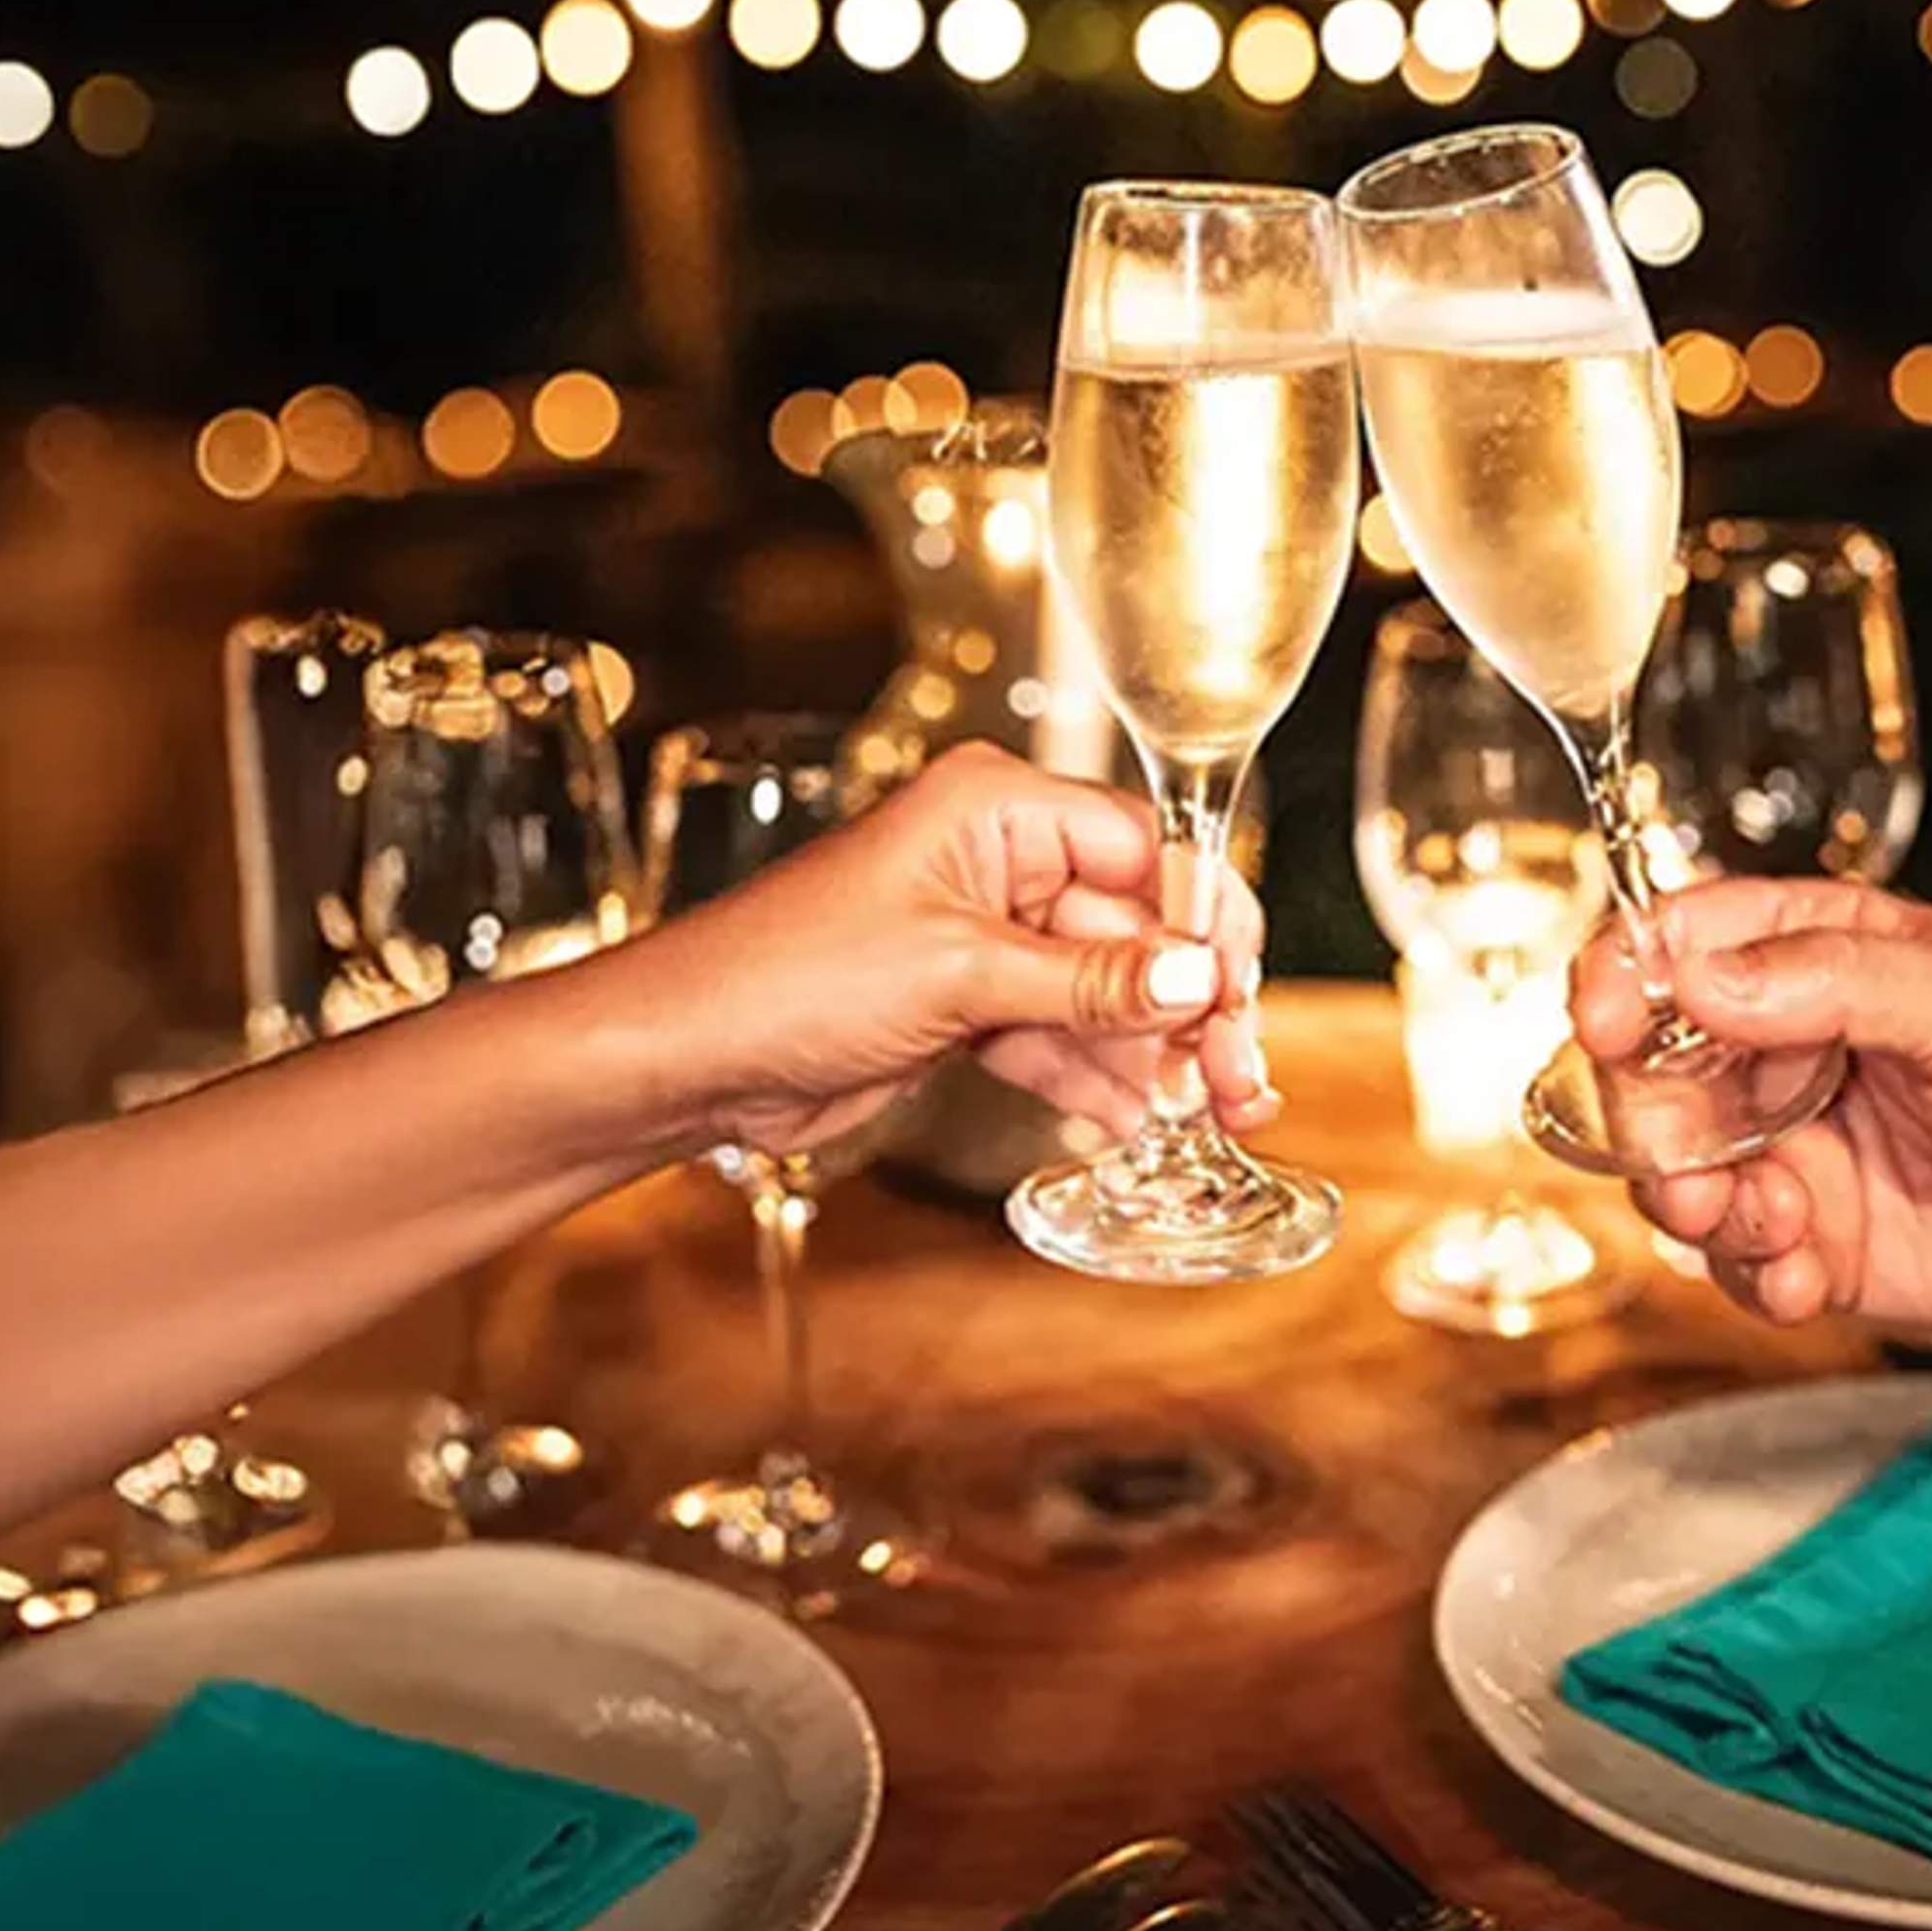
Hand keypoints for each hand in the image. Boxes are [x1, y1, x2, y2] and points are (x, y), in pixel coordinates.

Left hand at [589, 745, 1274, 1159]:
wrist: (687, 1057)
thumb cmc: (788, 976)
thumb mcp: (959, 974)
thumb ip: (1090, 981)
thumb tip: (1204, 976)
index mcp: (997, 809)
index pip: (1144, 850)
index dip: (1203, 922)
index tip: (1243, 991)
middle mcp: (998, 860)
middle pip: (1136, 928)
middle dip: (1190, 1005)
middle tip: (1241, 1077)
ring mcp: (982, 936)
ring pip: (1104, 990)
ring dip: (1154, 1053)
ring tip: (1210, 1115)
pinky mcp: (964, 1003)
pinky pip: (1058, 1032)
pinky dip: (1096, 1075)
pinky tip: (1139, 1121)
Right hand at [1572, 881, 1931, 1330]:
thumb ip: (1834, 982)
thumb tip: (1701, 977)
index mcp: (1817, 956)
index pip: (1677, 945)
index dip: (1623, 977)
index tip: (1606, 1021)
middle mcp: (1788, 1051)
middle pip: (1652, 1074)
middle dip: (1651, 1123)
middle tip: (1692, 1165)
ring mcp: (1802, 1150)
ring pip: (1681, 1175)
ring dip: (1696, 1206)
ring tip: (1759, 1225)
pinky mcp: (1828, 1241)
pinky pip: (1744, 1265)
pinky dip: (1755, 1277)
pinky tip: (1807, 1278)